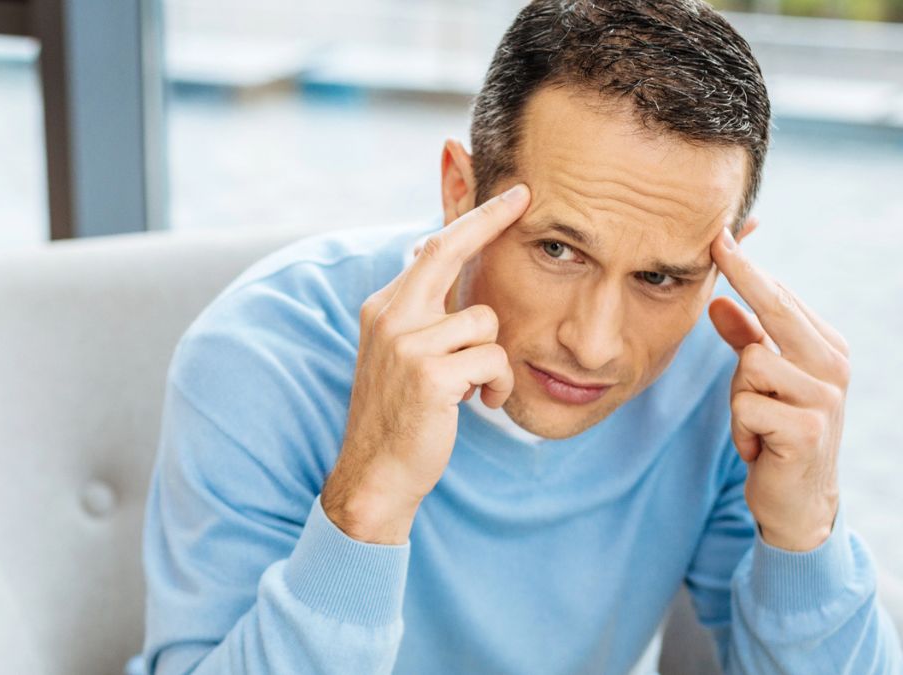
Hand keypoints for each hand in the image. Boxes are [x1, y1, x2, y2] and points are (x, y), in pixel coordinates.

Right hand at [321, 184, 529, 543]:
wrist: (375, 473)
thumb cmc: (403, 415)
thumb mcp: (405, 353)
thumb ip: (425, 313)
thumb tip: (442, 263)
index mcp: (385, 307)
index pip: (433, 248)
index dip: (473, 218)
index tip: (510, 194)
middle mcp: (390, 315)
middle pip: (449, 251)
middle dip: (491, 220)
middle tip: (527, 198)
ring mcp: (407, 343)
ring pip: (487, 322)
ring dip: (495, 360)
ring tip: (477, 389)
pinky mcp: (430, 374)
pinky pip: (493, 359)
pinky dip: (497, 384)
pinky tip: (476, 406)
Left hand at [708, 221, 850, 551]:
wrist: (800, 504)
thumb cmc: (778, 435)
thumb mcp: (761, 384)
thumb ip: (746, 342)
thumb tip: (719, 302)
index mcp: (828, 347)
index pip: (781, 297)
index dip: (748, 268)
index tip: (723, 235)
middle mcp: (834, 366)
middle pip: (777, 309)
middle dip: (745, 275)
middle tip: (719, 242)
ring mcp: (824, 397)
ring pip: (750, 363)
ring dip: (739, 399)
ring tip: (758, 425)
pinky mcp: (807, 430)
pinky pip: (745, 405)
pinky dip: (741, 429)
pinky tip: (761, 448)